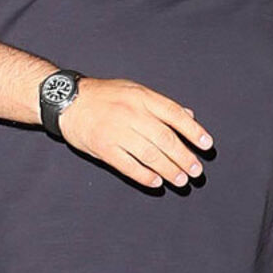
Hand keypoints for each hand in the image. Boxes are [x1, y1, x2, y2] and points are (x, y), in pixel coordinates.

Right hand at [57, 78, 213, 187]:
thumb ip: (160, 104)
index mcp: (141, 97)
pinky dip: (144, 176)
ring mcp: (116, 131)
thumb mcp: (133, 90)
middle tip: (196, 171)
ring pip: (150, 154)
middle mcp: (131, 113)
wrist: (66, 100)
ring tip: (181, 181)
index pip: (174, 113)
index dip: (193, 130)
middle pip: (165, 138)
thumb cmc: (103, 95)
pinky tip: (156, 182)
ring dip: (169, 170)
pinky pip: (128, 165)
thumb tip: (189, 116)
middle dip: (184, 157)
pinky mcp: (103, 148)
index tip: (206, 145)